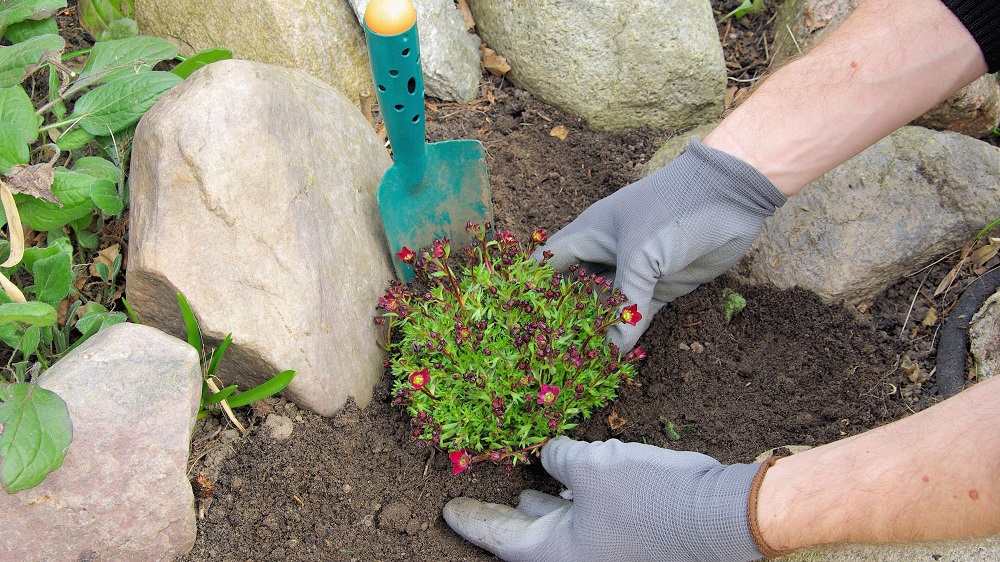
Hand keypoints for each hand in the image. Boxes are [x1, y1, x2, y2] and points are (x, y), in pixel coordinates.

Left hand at [443, 437, 767, 561]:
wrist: (717, 518)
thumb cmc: (647, 497)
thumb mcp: (591, 467)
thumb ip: (559, 459)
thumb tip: (547, 456)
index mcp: (558, 554)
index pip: (501, 539)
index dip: (473, 521)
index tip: (448, 511)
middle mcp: (579, 561)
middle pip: (528, 539)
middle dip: (504, 516)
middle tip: (479, 499)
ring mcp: (606, 553)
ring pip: (560, 531)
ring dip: (542, 507)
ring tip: (525, 486)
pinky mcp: (629, 541)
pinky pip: (588, 525)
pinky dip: (574, 504)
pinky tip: (573, 481)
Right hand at [536, 141, 784, 349]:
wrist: (729, 195)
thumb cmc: (672, 210)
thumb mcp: (642, 254)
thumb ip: (626, 302)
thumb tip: (612, 348)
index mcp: (589, 234)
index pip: (550, 262)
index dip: (534, 285)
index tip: (520, 316)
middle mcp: (606, 253)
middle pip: (576, 289)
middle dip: (565, 314)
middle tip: (550, 349)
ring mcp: (634, 271)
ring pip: (607, 305)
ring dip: (597, 328)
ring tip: (579, 359)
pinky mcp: (660, 286)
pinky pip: (638, 314)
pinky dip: (629, 333)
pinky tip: (617, 356)